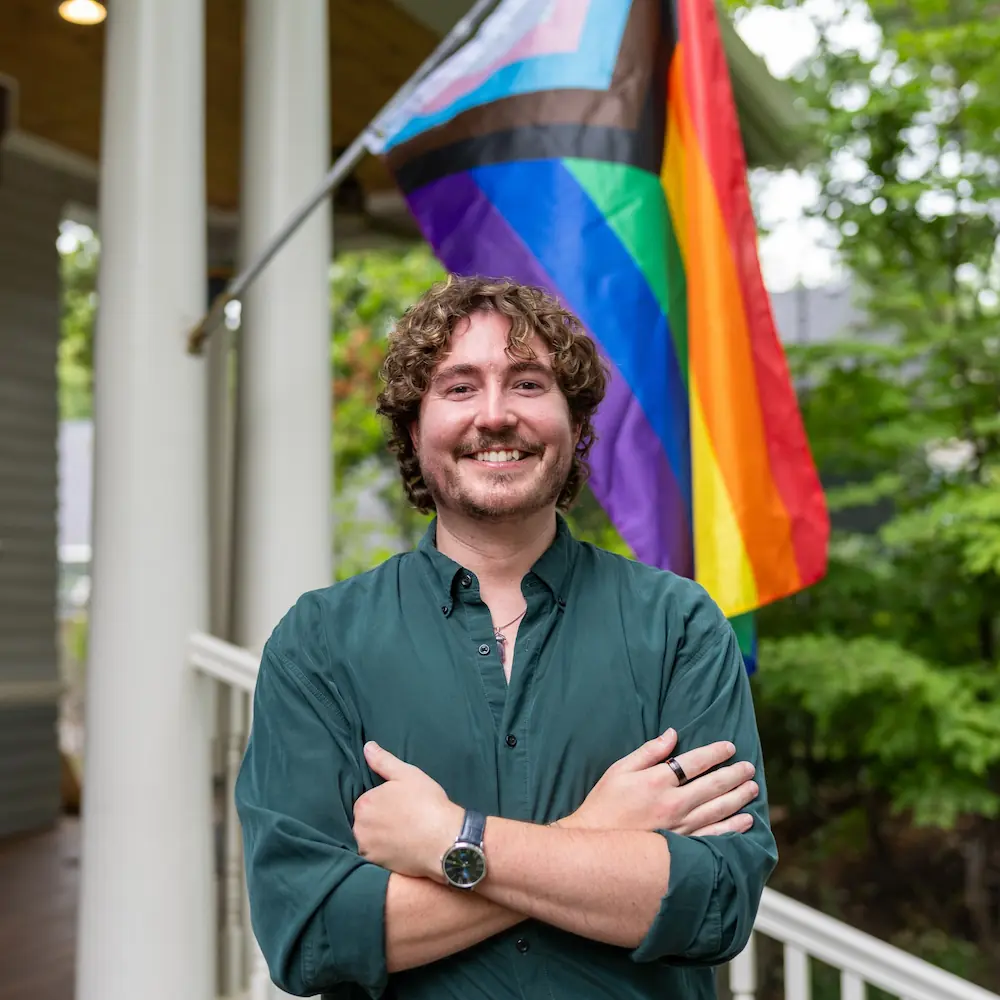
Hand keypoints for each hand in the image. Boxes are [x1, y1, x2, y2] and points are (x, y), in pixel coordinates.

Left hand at [353, 742, 462, 880]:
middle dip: (379, 820)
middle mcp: (359, 828)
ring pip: (370, 840)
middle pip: (365, 822)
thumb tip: (367, 746)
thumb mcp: (408, 774)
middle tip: (404, 819)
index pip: (367, 801)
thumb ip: (383, 761)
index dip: (384, 802)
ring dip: (381, 838)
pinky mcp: (378, 867)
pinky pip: (377, 857)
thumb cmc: (428, 804)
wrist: (446, 841)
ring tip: (404, 835)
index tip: (401, 804)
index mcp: (364, 804)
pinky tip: (402, 849)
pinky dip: (386, 853)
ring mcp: (368, 850)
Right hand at [560, 729, 757, 835]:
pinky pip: (714, 837)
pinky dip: (732, 828)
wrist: (594, 847)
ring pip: (718, 810)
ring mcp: (680, 828)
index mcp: (657, 781)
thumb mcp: (619, 770)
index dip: (715, 753)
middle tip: (749, 767)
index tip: (730, 747)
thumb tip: (672, 734)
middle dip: (734, 774)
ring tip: (753, 788)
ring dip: (739, 798)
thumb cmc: (603, 805)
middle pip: (713, 786)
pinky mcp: (681, 848)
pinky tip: (745, 821)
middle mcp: (673, 804)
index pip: (695, 762)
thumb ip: (648, 752)